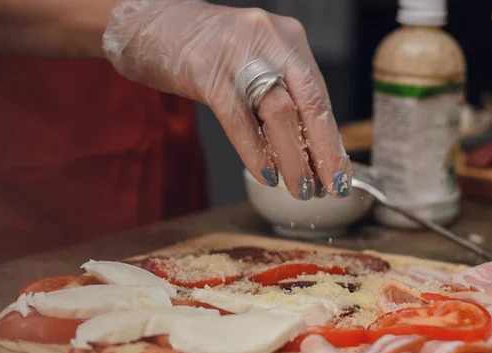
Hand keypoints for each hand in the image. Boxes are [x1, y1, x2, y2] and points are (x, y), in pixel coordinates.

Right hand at [103, 0, 351, 199]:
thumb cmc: (206, 52)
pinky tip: (265, 174)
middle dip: (325, 152)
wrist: (151, 23)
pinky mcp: (206, 69)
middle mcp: (271, 40)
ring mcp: (239, 52)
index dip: (332, 140)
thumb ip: (280, 97)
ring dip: (293, 159)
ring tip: (300, 190)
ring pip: (278, 113)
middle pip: (309, 103)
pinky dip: (254, 150)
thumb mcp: (254, 65)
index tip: (340, 174)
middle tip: (332, 189)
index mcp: (288, 41)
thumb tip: (306, 150)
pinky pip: (238, 118)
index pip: (319, 97)